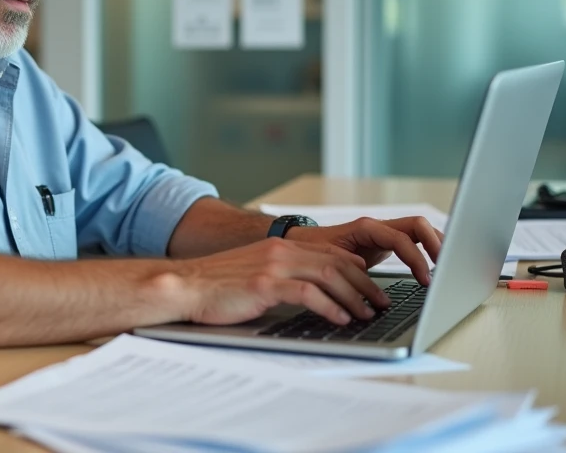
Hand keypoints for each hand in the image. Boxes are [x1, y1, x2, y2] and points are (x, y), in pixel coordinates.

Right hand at [171, 237, 390, 326]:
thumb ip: (280, 276)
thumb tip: (307, 293)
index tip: (370, 284)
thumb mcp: (254, 273)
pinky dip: (330, 307)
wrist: (185, 285)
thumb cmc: (217, 286)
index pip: (330, 252)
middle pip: (336, 263)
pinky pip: (308, 294)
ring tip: (367, 314)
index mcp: (279, 248)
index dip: (356, 268)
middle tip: (380, 303)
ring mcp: (273, 267)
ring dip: (354, 297)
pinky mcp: (265, 285)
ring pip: (328, 276)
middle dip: (364, 284)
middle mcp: (280, 252)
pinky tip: (340, 319)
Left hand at [287, 217, 443, 283]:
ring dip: (436, 246)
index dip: (416, 258)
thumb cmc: (313, 252)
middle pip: (418, 225)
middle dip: (436, 245)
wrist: (302, 244)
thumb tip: (368, 290)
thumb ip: (349, 271)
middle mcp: (378, 227)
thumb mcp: (330, 261)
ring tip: (447, 269)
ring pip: (420, 230)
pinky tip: (435, 266)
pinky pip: (414, 240)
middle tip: (446, 270)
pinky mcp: (387, 242)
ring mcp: (384, 233)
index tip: (425, 280)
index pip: (400, 238)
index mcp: (366, 228)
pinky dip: (428, 250)